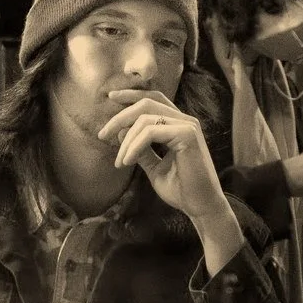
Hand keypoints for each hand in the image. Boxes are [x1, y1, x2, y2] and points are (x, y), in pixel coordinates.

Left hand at [98, 90, 227, 222]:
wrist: (200, 206)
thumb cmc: (181, 189)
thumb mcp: (154, 167)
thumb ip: (141, 149)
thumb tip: (121, 132)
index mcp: (178, 125)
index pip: (153, 99)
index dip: (131, 96)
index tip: (111, 98)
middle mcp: (185, 121)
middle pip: (146, 103)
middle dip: (120, 116)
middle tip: (102, 135)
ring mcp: (188, 126)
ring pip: (145, 118)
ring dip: (126, 140)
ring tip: (120, 161)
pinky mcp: (188, 135)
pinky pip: (151, 133)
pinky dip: (134, 146)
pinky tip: (127, 161)